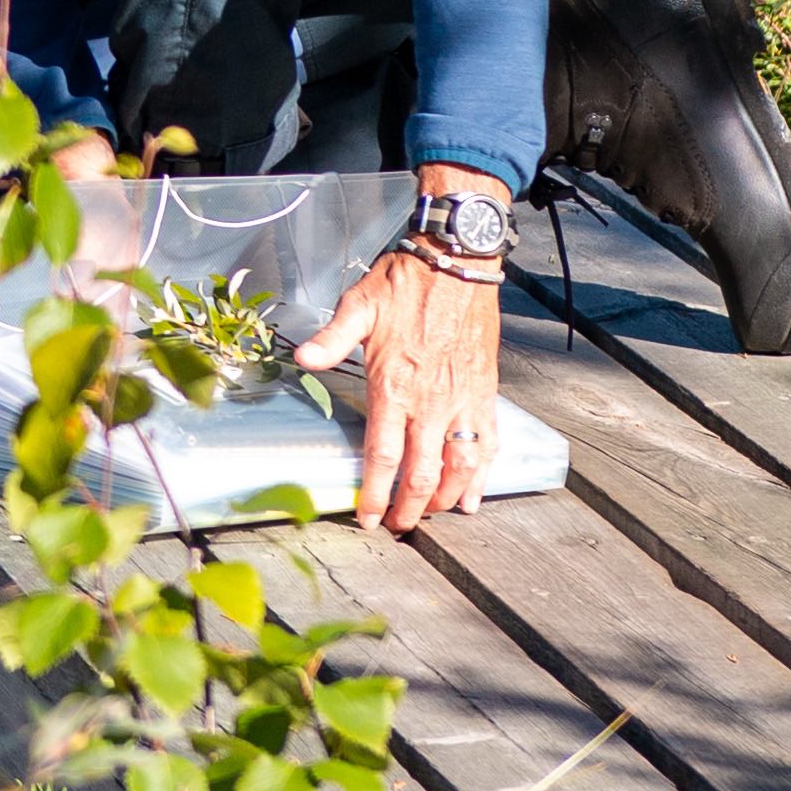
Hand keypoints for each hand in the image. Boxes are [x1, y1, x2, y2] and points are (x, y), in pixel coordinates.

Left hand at [290, 180, 510, 531]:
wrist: (457, 263)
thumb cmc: (404, 284)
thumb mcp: (358, 306)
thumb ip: (331, 339)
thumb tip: (302, 359)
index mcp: (394, 386)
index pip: (382, 456)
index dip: (375, 494)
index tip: (368, 519)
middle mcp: (431, 402)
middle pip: (422, 473)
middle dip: (411, 508)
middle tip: (400, 528)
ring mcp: (463, 400)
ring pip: (460, 466)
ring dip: (446, 497)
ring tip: (434, 516)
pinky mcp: (486, 392)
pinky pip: (488, 442)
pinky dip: (484, 473)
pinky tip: (475, 494)